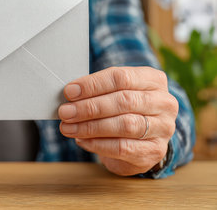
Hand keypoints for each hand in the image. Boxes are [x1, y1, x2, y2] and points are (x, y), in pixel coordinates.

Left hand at [58, 67, 177, 175]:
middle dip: (89, 107)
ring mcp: (163, 128)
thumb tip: (69, 94)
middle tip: (65, 112)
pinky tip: (82, 140)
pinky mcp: (155, 151)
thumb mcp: (113, 92)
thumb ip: (96, 90)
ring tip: (69, 128)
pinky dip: (98, 144)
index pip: (121, 77)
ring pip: (124, 125)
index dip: (92, 85)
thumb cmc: (121, 109)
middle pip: (123, 101)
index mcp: (153, 79)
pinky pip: (123, 147)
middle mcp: (164, 102)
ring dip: (90, 127)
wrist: (140, 140)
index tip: (69, 92)